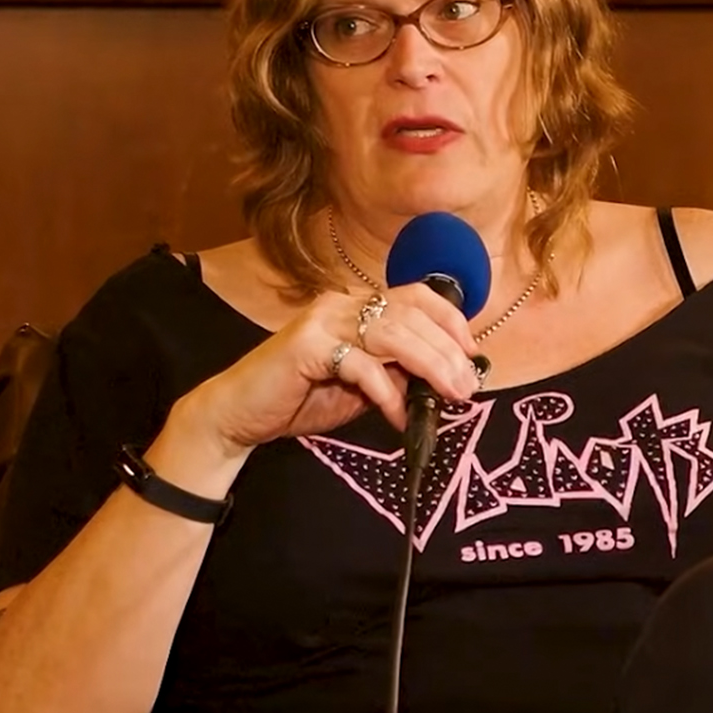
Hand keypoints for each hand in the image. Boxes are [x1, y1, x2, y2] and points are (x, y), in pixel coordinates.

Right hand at [184, 282, 479, 453]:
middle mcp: (339, 303)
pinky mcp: (306, 346)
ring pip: (393, 334)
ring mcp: (322, 321)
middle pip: (410, 316)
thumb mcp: (359, 385)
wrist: (240, 412)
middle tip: (468, 388)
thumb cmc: (298, 397)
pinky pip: (361, 365)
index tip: (472, 353)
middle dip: (447, 352)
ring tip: (449, 397)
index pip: (415, 295)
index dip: (450, 320)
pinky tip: (398, 416)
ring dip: (429, 366)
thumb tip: (442, 380)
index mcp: (354, 304)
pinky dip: (387, 393)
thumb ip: (394, 374)